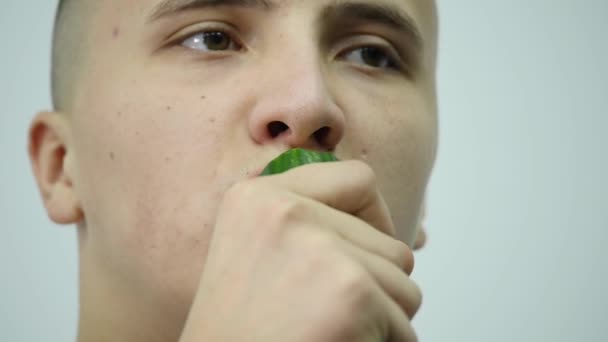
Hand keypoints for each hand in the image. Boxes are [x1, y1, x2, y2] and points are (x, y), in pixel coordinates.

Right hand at [179, 160, 421, 341]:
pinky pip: (404, 325)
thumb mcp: (255, 250)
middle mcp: (286, 212)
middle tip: (326, 312)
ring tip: (329, 330)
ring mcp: (320, 250)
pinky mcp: (350, 294)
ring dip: (379, 316)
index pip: (358, 179)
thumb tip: (399, 226)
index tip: (359, 256)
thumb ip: (309, 223)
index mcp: (258, 196)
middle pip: (389, 242)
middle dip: (375, 285)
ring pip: (403, 283)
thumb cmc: (241, 329)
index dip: (373, 221)